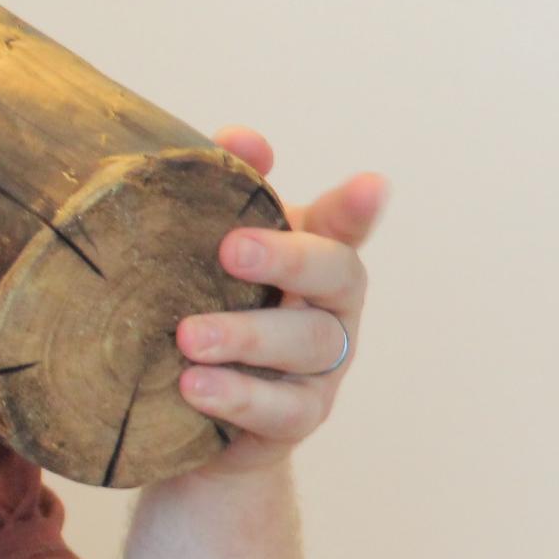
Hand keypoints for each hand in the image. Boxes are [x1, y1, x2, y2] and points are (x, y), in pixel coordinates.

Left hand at [174, 127, 386, 478]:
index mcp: (312, 259)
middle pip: (335, 274)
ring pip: (305, 343)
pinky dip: (237, 396)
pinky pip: (279, 410)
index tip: (370, 185)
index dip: (357, 207)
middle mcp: (329, 309)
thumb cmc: (209, 312)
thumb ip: (226, 192)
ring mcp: (321, 369)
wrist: (191, 421)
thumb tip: (238, 137)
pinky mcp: (296, 420)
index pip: (342, 224)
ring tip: (187, 337)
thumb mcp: (207, 253)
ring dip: (246, 335)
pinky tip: (194, 387)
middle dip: (288, 257)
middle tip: (231, 250)